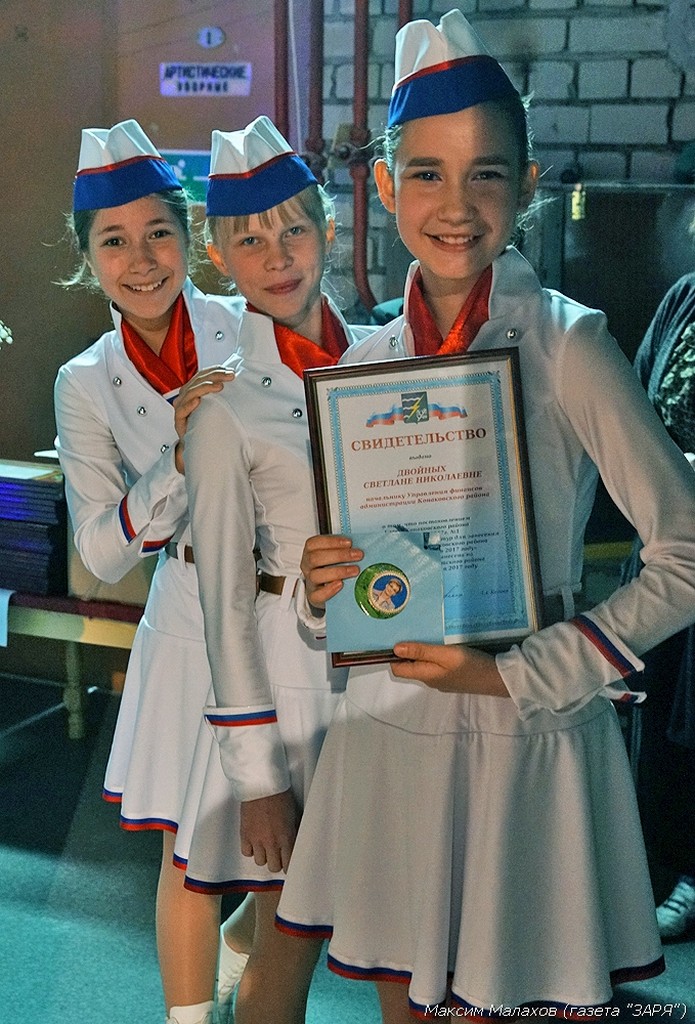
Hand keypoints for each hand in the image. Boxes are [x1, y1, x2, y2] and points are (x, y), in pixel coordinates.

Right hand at [173, 365, 235, 440]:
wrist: (199, 445)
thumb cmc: (208, 423)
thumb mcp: (216, 406)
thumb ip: (221, 394)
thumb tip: (235, 380)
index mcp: (193, 390)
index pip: (202, 375)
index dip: (215, 370)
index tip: (230, 371)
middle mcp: (185, 396)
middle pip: (197, 381)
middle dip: (214, 376)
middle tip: (230, 376)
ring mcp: (181, 408)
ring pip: (190, 392)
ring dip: (204, 387)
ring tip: (219, 386)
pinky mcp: (178, 421)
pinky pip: (182, 411)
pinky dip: (189, 405)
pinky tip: (198, 401)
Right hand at [240, 789, 297, 872]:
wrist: (261, 785)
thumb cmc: (280, 795)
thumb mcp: (293, 815)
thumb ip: (293, 832)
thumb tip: (294, 843)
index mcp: (286, 837)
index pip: (288, 864)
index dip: (289, 865)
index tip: (288, 862)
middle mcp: (271, 842)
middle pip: (274, 867)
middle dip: (277, 862)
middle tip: (278, 854)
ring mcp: (256, 839)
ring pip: (260, 862)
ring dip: (264, 856)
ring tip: (266, 846)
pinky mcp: (244, 834)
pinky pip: (246, 852)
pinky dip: (251, 849)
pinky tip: (255, 841)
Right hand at [300, 534, 363, 609]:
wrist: (326, 590)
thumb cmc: (331, 568)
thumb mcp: (334, 555)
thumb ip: (343, 549)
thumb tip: (361, 545)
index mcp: (310, 552)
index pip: (314, 543)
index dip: (331, 541)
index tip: (349, 543)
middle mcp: (308, 566)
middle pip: (315, 558)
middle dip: (339, 555)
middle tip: (357, 555)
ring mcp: (310, 581)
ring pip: (316, 575)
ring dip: (338, 571)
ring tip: (355, 570)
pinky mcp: (314, 596)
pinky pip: (317, 595)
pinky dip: (329, 590)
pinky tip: (341, 584)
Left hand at [391, 641, 508, 696]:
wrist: (498, 679)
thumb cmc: (470, 665)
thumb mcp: (445, 654)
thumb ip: (421, 652)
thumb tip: (395, 649)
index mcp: (425, 675)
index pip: (397, 669)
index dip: (393, 655)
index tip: (395, 636)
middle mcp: (430, 680)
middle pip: (410, 666)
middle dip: (407, 651)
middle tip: (409, 630)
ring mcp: (442, 680)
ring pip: (424, 665)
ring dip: (421, 652)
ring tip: (424, 633)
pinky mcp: (453, 677)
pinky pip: (436, 666)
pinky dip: (433, 655)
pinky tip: (441, 643)